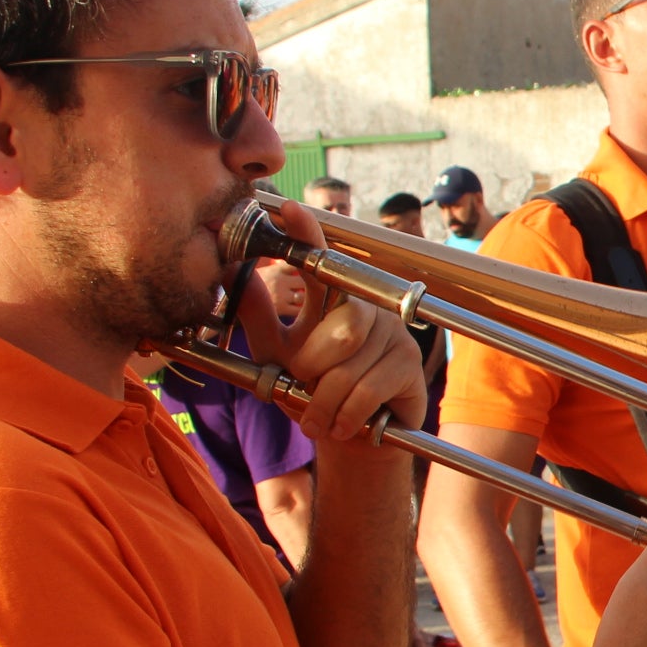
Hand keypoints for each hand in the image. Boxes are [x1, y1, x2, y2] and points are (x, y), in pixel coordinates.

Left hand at [238, 201, 426, 440]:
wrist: (351, 436)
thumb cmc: (315, 388)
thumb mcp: (276, 353)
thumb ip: (259, 316)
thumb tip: (235, 273)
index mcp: (335, 300)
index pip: (321, 262)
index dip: (309, 235)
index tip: (291, 209)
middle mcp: (370, 308)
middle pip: (341, 328)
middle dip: (313, 366)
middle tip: (304, 387)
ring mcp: (395, 334)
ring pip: (350, 367)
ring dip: (324, 402)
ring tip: (319, 419)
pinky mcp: (410, 365)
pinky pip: (369, 389)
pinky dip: (346, 414)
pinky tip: (343, 425)